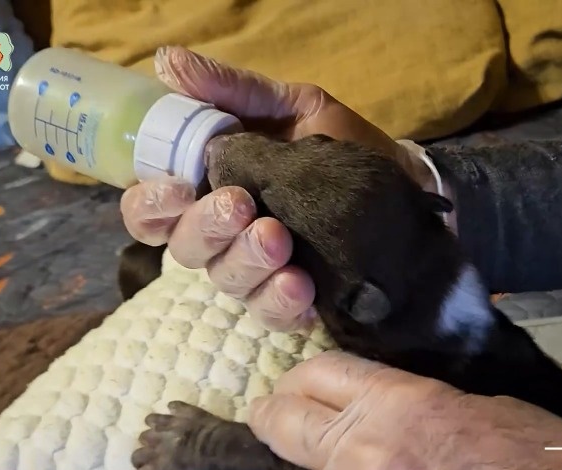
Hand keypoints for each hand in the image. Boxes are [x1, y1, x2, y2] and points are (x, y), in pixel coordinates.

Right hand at [120, 46, 437, 330]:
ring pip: (226, 280)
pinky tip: (301, 284)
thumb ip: (235, 93)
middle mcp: (225, 236)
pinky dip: (281, 300)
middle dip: (208, 227)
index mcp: (212, 189)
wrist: (409, 186)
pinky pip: (272, 314)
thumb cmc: (343, 146)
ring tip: (279, 239)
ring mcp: (259, 273)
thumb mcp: (296, 108)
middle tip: (243, 206)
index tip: (178, 191)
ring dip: (247, 261)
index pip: (153, 210)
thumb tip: (170, 62)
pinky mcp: (296, 303)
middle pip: (186, 248)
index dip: (152, 205)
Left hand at [247, 352, 561, 469]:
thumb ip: (422, 408)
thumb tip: (391, 412)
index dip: (302, 379)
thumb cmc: (553, 467)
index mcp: (402, 403)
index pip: (317, 373)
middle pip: (279, 424)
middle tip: (285, 428)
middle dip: (277, 422)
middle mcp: (365, 453)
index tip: (300, 389)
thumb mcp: (487, 410)